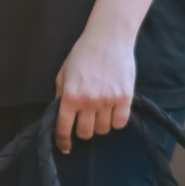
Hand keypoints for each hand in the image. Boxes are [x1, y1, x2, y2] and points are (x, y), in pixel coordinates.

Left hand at [54, 25, 136, 152]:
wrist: (109, 38)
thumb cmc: (83, 53)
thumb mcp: (64, 73)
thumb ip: (60, 96)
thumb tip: (59, 117)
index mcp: (70, 95)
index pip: (64, 128)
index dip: (63, 141)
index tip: (66, 147)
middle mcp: (88, 101)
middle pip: (86, 133)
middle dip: (84, 131)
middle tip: (86, 121)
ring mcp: (108, 100)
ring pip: (104, 129)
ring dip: (100, 125)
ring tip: (100, 113)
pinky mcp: (125, 97)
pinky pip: (120, 123)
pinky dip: (116, 121)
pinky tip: (113, 112)